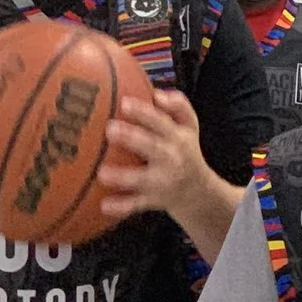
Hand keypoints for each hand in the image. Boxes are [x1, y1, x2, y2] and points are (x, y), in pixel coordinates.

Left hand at [97, 89, 212, 221]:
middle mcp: (171, 158)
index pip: (161, 122)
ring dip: (123, 177)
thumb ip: (179, 106)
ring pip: (142, 179)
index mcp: (177, 137)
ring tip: (102, 173)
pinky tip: (104, 205)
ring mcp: (162, 181)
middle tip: (110, 129)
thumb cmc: (185, 150)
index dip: (144, 112)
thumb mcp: (190, 126)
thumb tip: (158, 94)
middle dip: (132, 138)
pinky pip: (136, 204)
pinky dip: (121, 206)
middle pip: (151, 147)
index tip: (125, 103)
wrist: (198, 192)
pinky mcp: (153, 200)